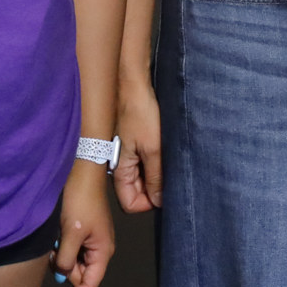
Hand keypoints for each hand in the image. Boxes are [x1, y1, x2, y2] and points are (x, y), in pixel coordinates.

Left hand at [43, 161, 114, 286]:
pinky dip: (59, 245)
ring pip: (71, 261)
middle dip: (62, 267)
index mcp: (103, 251)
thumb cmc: (81, 199)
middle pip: (78, 274)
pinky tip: (56, 232)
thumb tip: (60, 275)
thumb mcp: (70, 232)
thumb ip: (65, 259)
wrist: (81, 171)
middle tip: (52, 250)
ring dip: (59, 255)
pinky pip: (69, 248)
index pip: (88, 285)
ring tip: (55, 236)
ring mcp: (90, 240)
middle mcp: (99, 249)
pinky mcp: (82, 232)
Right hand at [113, 80, 161, 212]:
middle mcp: (117, 164)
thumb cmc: (139, 111)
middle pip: (135, 191)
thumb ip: (155, 177)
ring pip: (139, 176)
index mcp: (118, 169)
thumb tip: (159, 201)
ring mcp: (123, 153)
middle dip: (152, 188)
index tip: (164, 192)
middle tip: (169, 173)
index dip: (148, 202)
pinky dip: (152, 160)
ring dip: (153, 173)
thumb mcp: (153, 148)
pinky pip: (140, 161)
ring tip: (166, 158)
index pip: (130, 203)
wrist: (132, 83)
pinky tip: (161, 149)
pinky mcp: (129, 142)